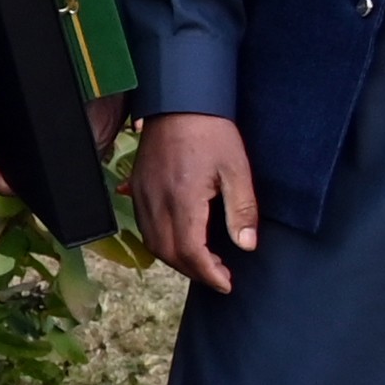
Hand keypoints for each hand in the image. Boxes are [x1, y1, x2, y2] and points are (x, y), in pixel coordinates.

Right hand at [132, 111, 260, 294]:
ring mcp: (142, 194)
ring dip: (177, 259)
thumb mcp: (237, 170)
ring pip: (153, 243)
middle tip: (219, 274)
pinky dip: (161, 242)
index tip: (227, 283)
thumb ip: (241, 210)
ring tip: (203, 260)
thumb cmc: (211, 132)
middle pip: (168, 253)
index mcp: (182, 199)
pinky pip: (144, 226)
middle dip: (194, 271)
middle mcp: (156, 201)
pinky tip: (180, 239)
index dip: (209, 273)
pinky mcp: (137, 187)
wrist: (179, 102)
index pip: (190, 251)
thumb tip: (246, 245)